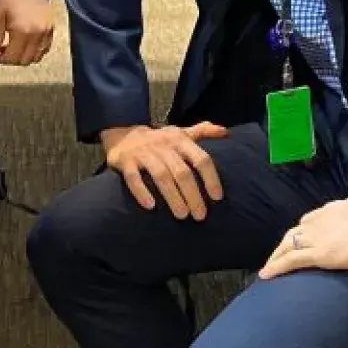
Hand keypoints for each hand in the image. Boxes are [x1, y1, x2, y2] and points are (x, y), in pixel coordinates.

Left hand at [0, 0, 54, 64]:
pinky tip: (25, 44)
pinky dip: (34, 52)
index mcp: (22, 31)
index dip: (1, 60)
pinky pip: (44, 49)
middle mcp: (37, 34)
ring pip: (35, 58)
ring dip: (23, 57)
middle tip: (2, 51)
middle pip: (24, 60)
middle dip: (11, 60)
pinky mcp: (51, 31)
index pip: (12, 57)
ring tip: (14, 47)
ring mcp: (46, 33)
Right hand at [100, 122, 229, 219]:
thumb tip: (226, 132)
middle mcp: (163, 146)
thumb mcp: (180, 132)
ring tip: (182, 215)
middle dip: (193, 195)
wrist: (122, 134)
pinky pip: (133, 178)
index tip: (217, 197)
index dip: (211, 178)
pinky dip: (141, 192)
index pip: (200, 159)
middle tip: (200, 215)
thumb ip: (202, 132)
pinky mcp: (125, 162)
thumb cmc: (159, 140)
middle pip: (182, 172)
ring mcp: (143, 153)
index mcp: (179, 140)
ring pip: (161, 176)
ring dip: (173, 197)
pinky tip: (150, 206)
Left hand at [259, 174, 347, 278]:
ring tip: (268, 267)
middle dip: (285, 243)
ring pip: (287, 246)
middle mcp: (320, 220)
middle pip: (295, 232)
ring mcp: (317, 237)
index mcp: (334, 208)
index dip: (304, 229)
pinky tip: (266, 275)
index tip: (302, 237)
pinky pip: (290, 261)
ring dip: (276, 256)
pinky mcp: (319, 254)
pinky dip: (276, 267)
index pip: (311, 219)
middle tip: (279, 255)